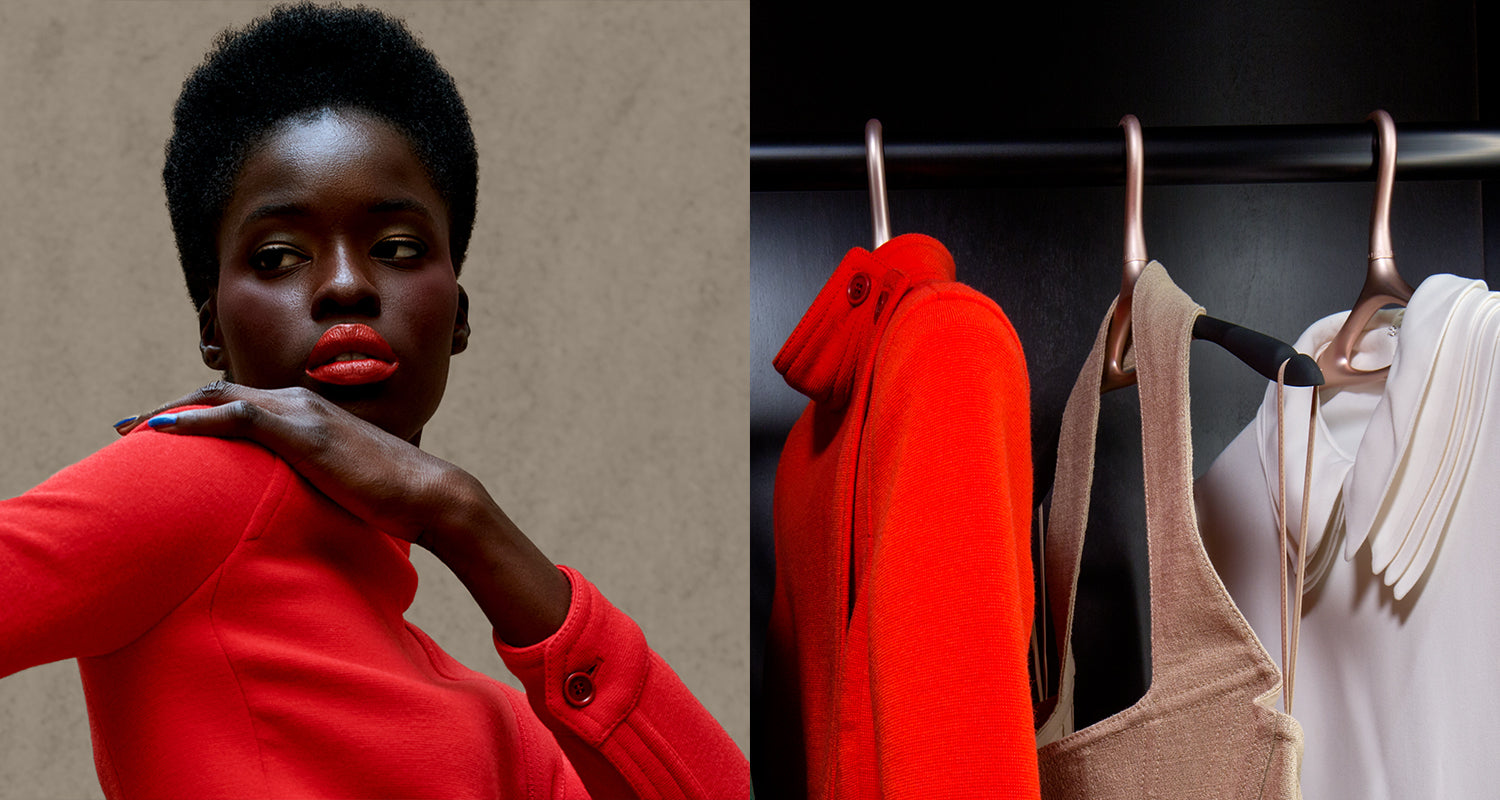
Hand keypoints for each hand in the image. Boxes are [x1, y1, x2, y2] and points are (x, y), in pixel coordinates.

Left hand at [118, 381, 456, 544]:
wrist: (429, 495)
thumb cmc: (391, 499)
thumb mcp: (338, 485)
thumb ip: (308, 482)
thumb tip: (283, 509)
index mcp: (308, 412)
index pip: (239, 402)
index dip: (194, 413)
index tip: (157, 432)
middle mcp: (300, 402)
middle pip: (218, 393)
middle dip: (169, 408)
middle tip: (128, 429)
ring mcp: (301, 413)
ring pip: (219, 398)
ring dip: (170, 411)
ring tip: (131, 431)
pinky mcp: (303, 432)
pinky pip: (235, 417)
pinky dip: (194, 421)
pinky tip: (162, 432)